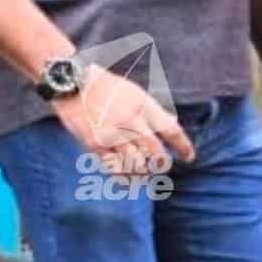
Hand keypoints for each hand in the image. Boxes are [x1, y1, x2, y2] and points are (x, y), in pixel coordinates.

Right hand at [51, 66, 195, 175]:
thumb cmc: (105, 87)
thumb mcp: (133, 91)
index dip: (183, 146)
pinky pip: (115, 169)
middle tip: (160, 167)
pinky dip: (123, 178)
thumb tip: (171, 122)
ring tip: (141, 174)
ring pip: (137, 165)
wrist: (73, 83)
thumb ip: (152, 109)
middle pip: (156, 153)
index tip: (189, 157)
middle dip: (161, 165)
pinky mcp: (96, 144)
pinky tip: (126, 179)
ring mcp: (113, 133)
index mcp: (143, 105)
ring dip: (141, 173)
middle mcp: (131, 120)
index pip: (171, 129)